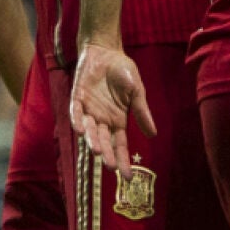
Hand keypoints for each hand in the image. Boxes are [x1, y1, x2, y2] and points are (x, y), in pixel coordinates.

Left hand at [68, 43, 156, 182]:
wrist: (106, 52)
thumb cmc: (123, 72)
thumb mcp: (137, 91)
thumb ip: (142, 112)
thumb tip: (153, 134)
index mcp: (118, 120)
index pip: (120, 145)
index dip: (123, 160)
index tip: (128, 177)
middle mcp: (102, 120)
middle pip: (104, 142)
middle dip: (107, 155)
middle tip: (110, 167)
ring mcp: (88, 111)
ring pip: (89, 131)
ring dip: (93, 141)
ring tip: (99, 150)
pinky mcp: (77, 99)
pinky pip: (76, 113)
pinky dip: (77, 121)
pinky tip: (81, 129)